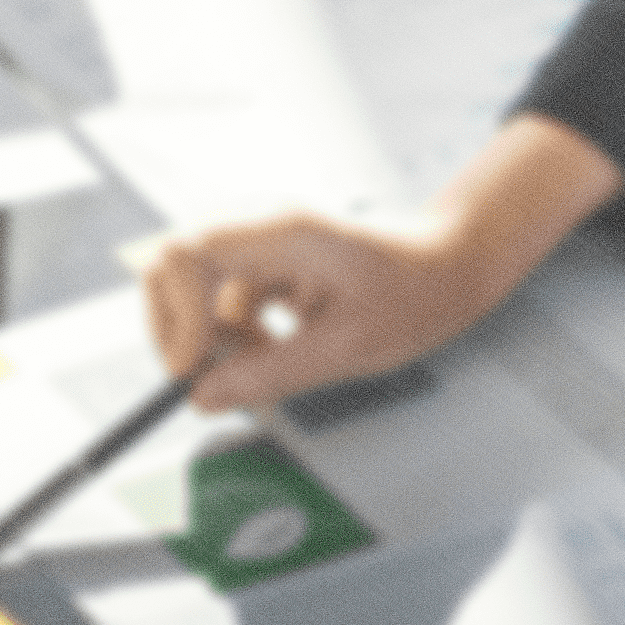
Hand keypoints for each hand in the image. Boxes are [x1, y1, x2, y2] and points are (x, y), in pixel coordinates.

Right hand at [144, 113, 624, 410]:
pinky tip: (278, 348)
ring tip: (265, 364)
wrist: (452, 264)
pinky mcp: (268, 263)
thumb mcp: (347, 348)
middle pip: (172, 266)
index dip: (175, 314)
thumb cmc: (416, 292)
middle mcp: (262, 228)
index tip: (193, 367)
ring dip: (215, 338)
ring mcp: (262, 244)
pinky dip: (238, 334)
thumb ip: (271, 374)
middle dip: (179, 328)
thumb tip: (204, 397)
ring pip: (197, 290)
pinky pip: (225, 299)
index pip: (186, 254)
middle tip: (207, 377)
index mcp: (283, 233)